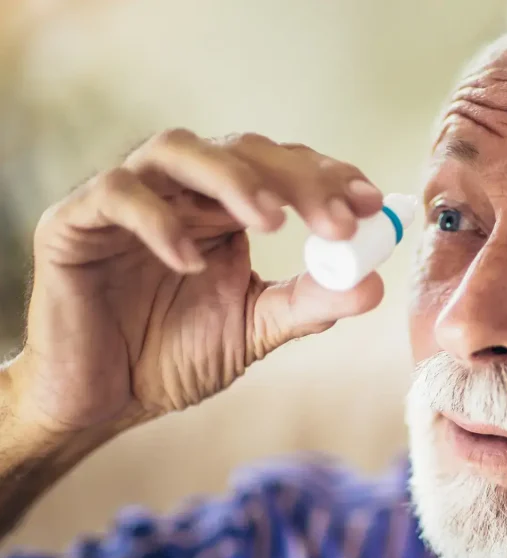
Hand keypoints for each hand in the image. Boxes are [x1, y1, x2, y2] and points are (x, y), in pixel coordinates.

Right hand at [8, 129, 385, 434]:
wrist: (101, 401)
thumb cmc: (172, 357)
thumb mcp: (254, 328)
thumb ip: (308, 304)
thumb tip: (374, 285)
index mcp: (225, 209)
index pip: (283, 168)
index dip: (328, 176)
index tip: (372, 203)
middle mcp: (181, 191)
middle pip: (243, 150)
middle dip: (297, 179)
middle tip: (338, 220)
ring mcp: (128, 199)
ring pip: (178, 149)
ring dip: (233, 179)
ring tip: (272, 221)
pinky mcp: (74, 221)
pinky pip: (116, 195)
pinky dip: (158, 220)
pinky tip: (192, 261)